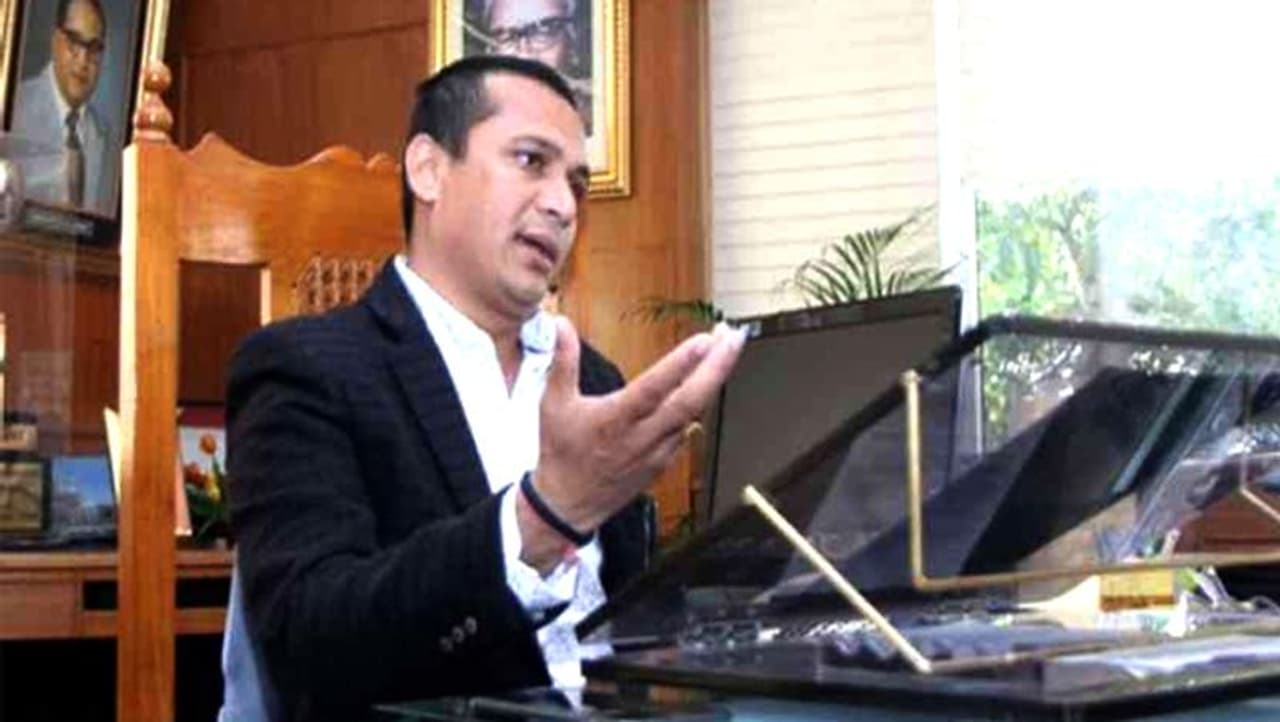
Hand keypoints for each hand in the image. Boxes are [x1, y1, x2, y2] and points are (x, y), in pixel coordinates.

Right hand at [518, 318, 745, 565]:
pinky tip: (709, 379)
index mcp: (615, 420)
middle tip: (733, 337)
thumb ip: (562, 360)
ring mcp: (657, 452)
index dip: (680, 365)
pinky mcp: (664, 462)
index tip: (705, 340)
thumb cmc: (561, 453)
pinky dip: (700, 403)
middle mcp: (641, 437)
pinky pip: (688, 429)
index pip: (654, 389)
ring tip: (726, 348)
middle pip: (690, 401)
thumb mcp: (553, 404)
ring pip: (694, 414)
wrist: (567, 506)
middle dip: (717, 367)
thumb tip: (561, 324)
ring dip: (713, 380)